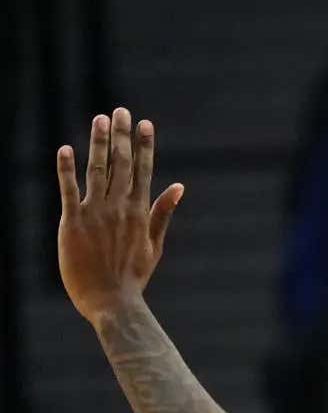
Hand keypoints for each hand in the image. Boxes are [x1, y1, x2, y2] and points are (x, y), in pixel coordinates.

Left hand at [55, 109, 183, 323]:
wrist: (111, 301)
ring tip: (99, 119)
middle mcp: (120, 207)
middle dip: (121, 135)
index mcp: (139, 211)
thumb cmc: (133, 276)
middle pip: (121, 163)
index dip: (144, 144)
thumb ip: (163, 212)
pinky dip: (66, 169)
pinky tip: (65, 149)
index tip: (145, 123)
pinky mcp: (72, 223)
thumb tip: (178, 186)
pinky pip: (68, 190)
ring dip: (98, 143)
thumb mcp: (154, 245)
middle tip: (120, 111)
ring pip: (98, 170)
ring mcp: (96, 214)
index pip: (144, 170)